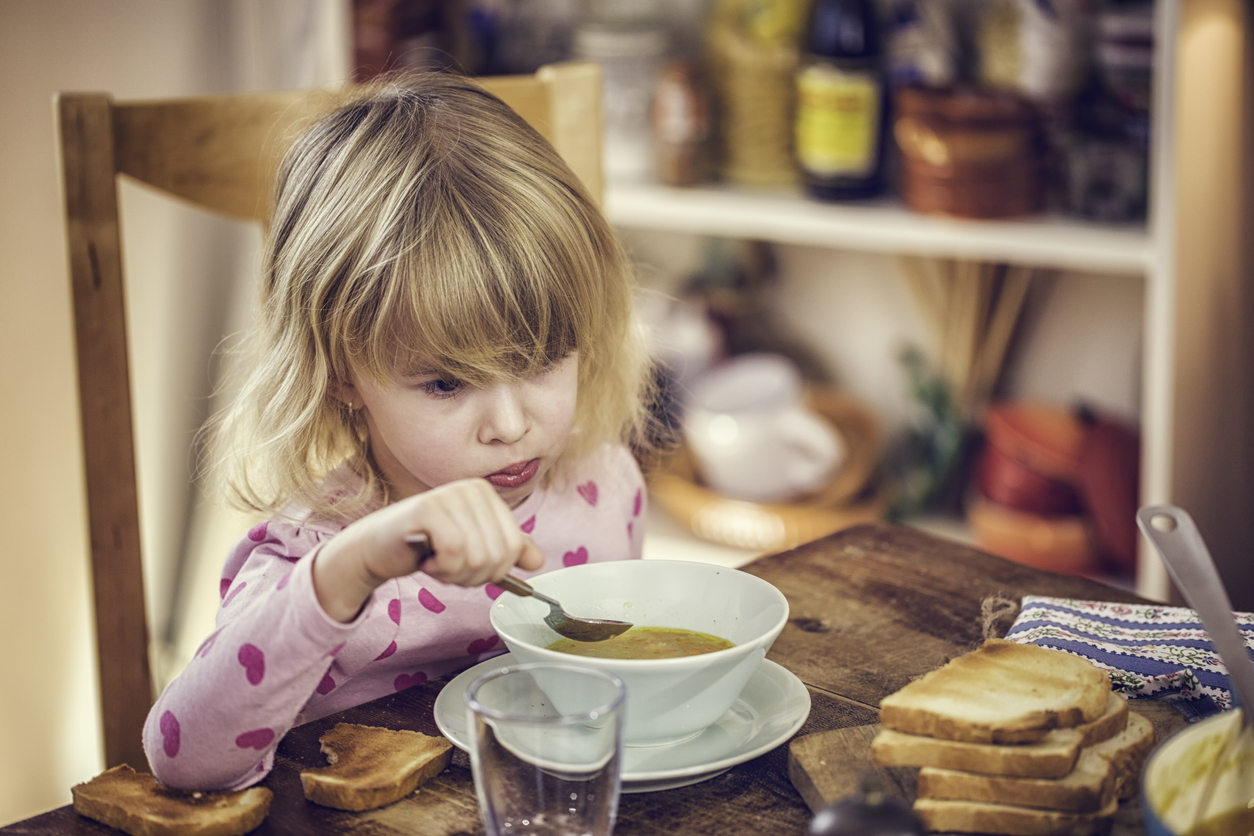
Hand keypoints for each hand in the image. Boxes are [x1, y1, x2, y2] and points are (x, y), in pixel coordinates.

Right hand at [312, 479, 544, 621]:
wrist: (377, 548)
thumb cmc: (425, 547)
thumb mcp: (473, 549)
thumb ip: (506, 551)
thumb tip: (538, 560)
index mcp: (486, 494)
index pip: (515, 546)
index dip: (495, 570)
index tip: (468, 565)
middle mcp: (471, 489)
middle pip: (499, 554)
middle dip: (474, 575)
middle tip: (449, 566)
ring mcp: (449, 496)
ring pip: (478, 557)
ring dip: (456, 574)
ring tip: (437, 561)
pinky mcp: (428, 510)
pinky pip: (455, 554)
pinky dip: (442, 569)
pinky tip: (426, 559)